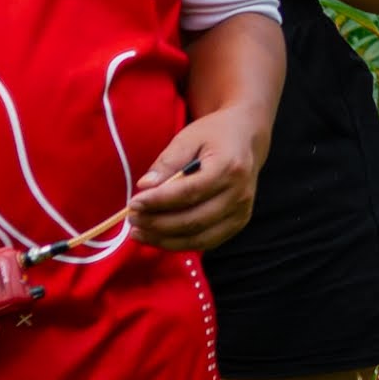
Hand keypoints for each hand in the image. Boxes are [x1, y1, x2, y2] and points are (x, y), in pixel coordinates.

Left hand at [132, 112, 268, 249]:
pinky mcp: (237, 225)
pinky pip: (205, 242)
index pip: (189, 192)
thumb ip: (167, 162)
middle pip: (193, 220)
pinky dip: (179, 244)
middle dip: (157, 224)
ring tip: (139, 233)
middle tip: (132, 220)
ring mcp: (241, 214)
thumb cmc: (214, 135)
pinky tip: (158, 237)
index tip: (133, 203)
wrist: (246, 138)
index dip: (159, 202)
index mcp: (229, 168)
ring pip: (198, 238)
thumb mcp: (189, 137)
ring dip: (164, 240)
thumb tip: (145, 186)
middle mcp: (239, 195)